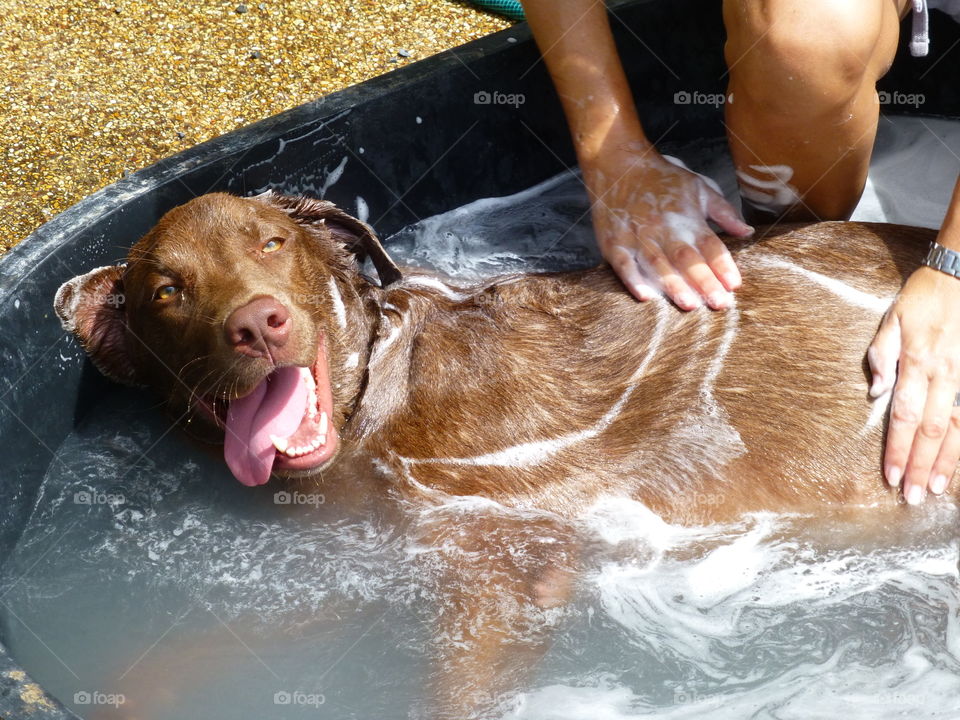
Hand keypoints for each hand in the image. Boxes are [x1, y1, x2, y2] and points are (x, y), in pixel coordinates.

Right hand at [584, 144, 753, 309]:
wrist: (618, 162)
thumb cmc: (661, 178)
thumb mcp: (698, 188)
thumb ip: (723, 212)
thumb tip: (747, 232)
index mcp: (687, 217)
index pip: (710, 245)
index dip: (723, 265)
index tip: (734, 285)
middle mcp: (663, 227)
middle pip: (687, 258)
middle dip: (704, 282)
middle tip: (718, 304)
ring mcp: (637, 235)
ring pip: (657, 264)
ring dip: (673, 285)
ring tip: (689, 304)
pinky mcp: (613, 241)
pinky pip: (624, 264)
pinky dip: (633, 280)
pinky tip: (645, 296)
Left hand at [868, 266, 959, 503]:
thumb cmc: (924, 297)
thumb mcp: (892, 319)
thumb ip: (881, 356)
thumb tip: (876, 392)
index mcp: (916, 363)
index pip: (903, 416)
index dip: (897, 448)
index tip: (889, 475)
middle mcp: (944, 375)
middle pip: (931, 430)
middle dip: (919, 465)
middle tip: (909, 496)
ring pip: (957, 428)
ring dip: (945, 461)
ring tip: (933, 489)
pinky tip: (957, 463)